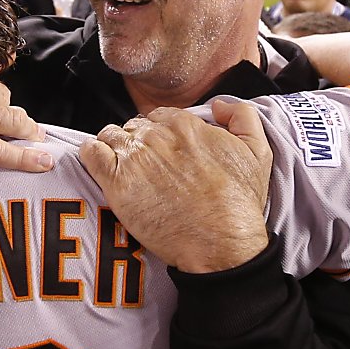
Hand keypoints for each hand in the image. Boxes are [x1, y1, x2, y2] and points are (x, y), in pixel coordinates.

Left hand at [78, 98, 270, 272]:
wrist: (221, 243)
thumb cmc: (238, 204)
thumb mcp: (258, 151)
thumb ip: (242, 116)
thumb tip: (218, 105)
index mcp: (186, 125)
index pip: (160, 117)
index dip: (160, 134)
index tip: (163, 153)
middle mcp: (158, 136)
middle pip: (134, 127)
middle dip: (137, 142)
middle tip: (145, 167)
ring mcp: (135, 158)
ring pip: (110, 136)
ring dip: (114, 148)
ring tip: (122, 169)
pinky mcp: (116, 182)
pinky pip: (91, 154)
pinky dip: (92, 155)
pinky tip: (101, 167)